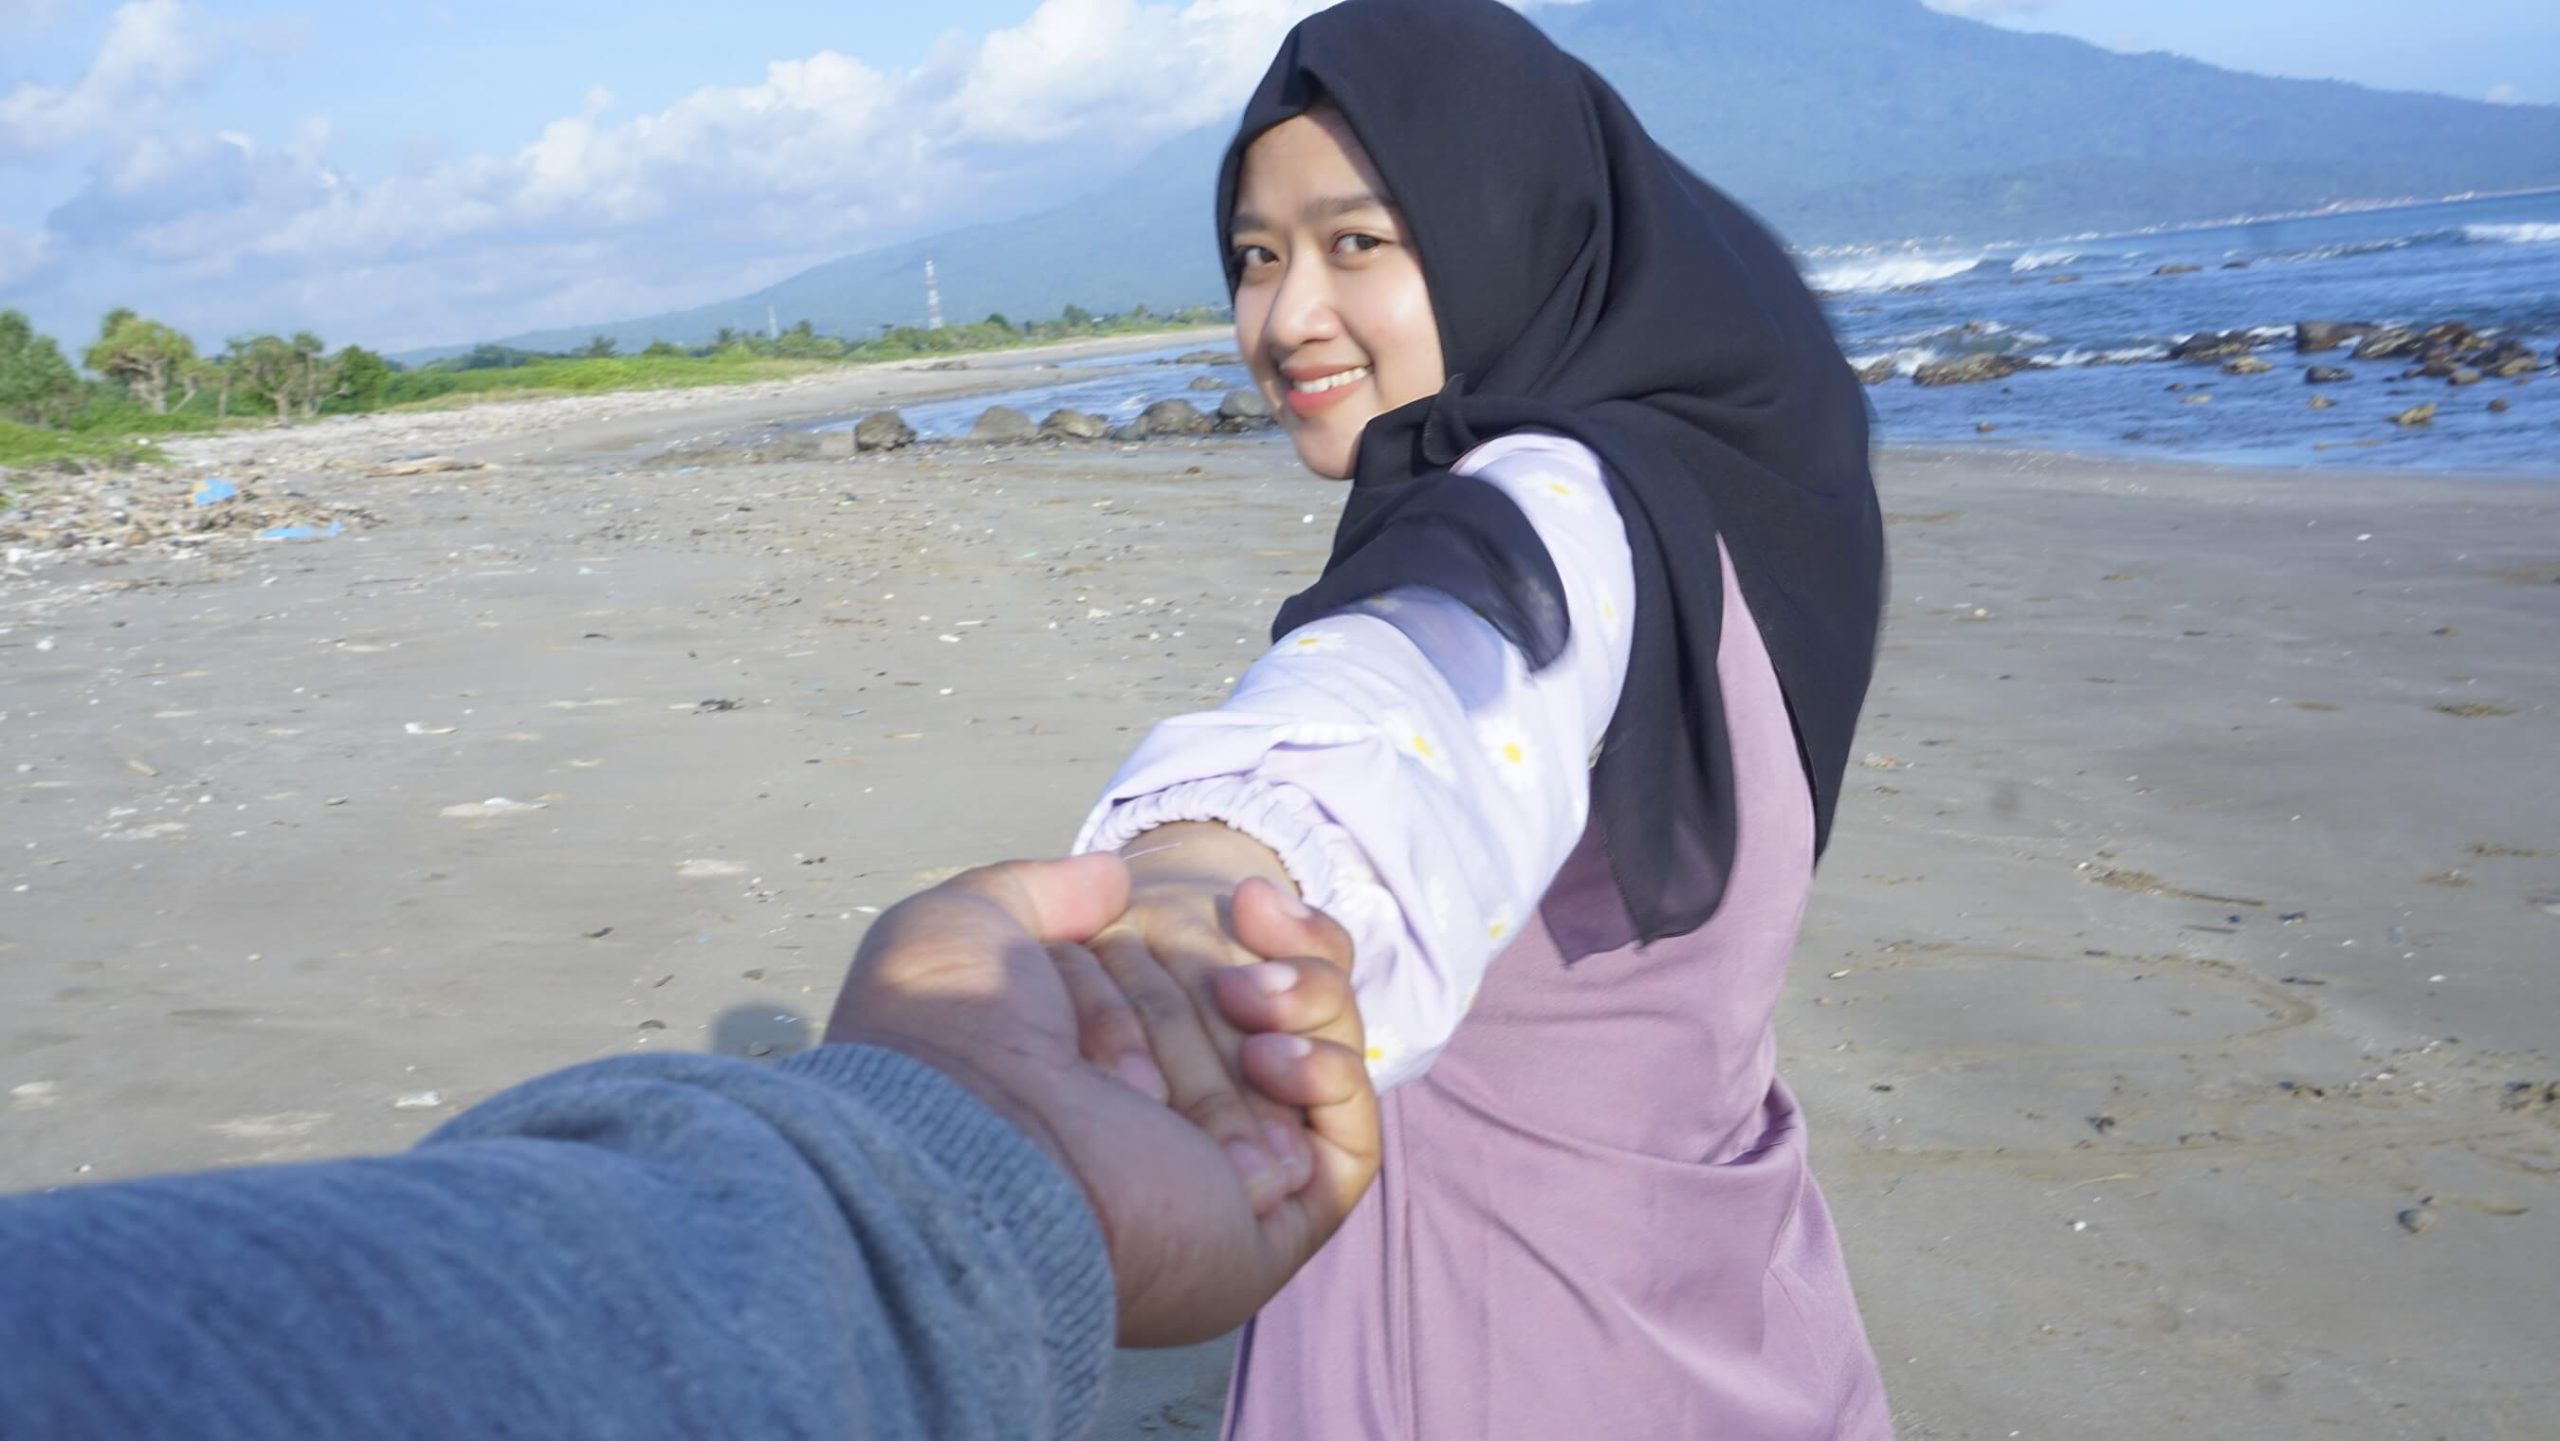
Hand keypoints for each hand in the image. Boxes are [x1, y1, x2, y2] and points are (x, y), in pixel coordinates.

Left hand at [823, 854, 1377, 1345]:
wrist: (963, 1139)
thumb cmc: (948, 1039)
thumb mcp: (971, 925)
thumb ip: (1044, 890)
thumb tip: (1111, 879)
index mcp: (1100, 1079)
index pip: (1204, 998)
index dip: (1225, 940)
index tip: (1219, 899)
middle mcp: (1163, 1133)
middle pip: (1270, 1025)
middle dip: (1257, 971)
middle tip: (1224, 968)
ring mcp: (1221, 1182)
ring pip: (1322, 1072)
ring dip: (1308, 1004)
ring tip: (1244, 995)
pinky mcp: (1272, 1224)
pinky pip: (1350, 1151)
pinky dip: (1334, 1077)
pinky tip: (1276, 1054)